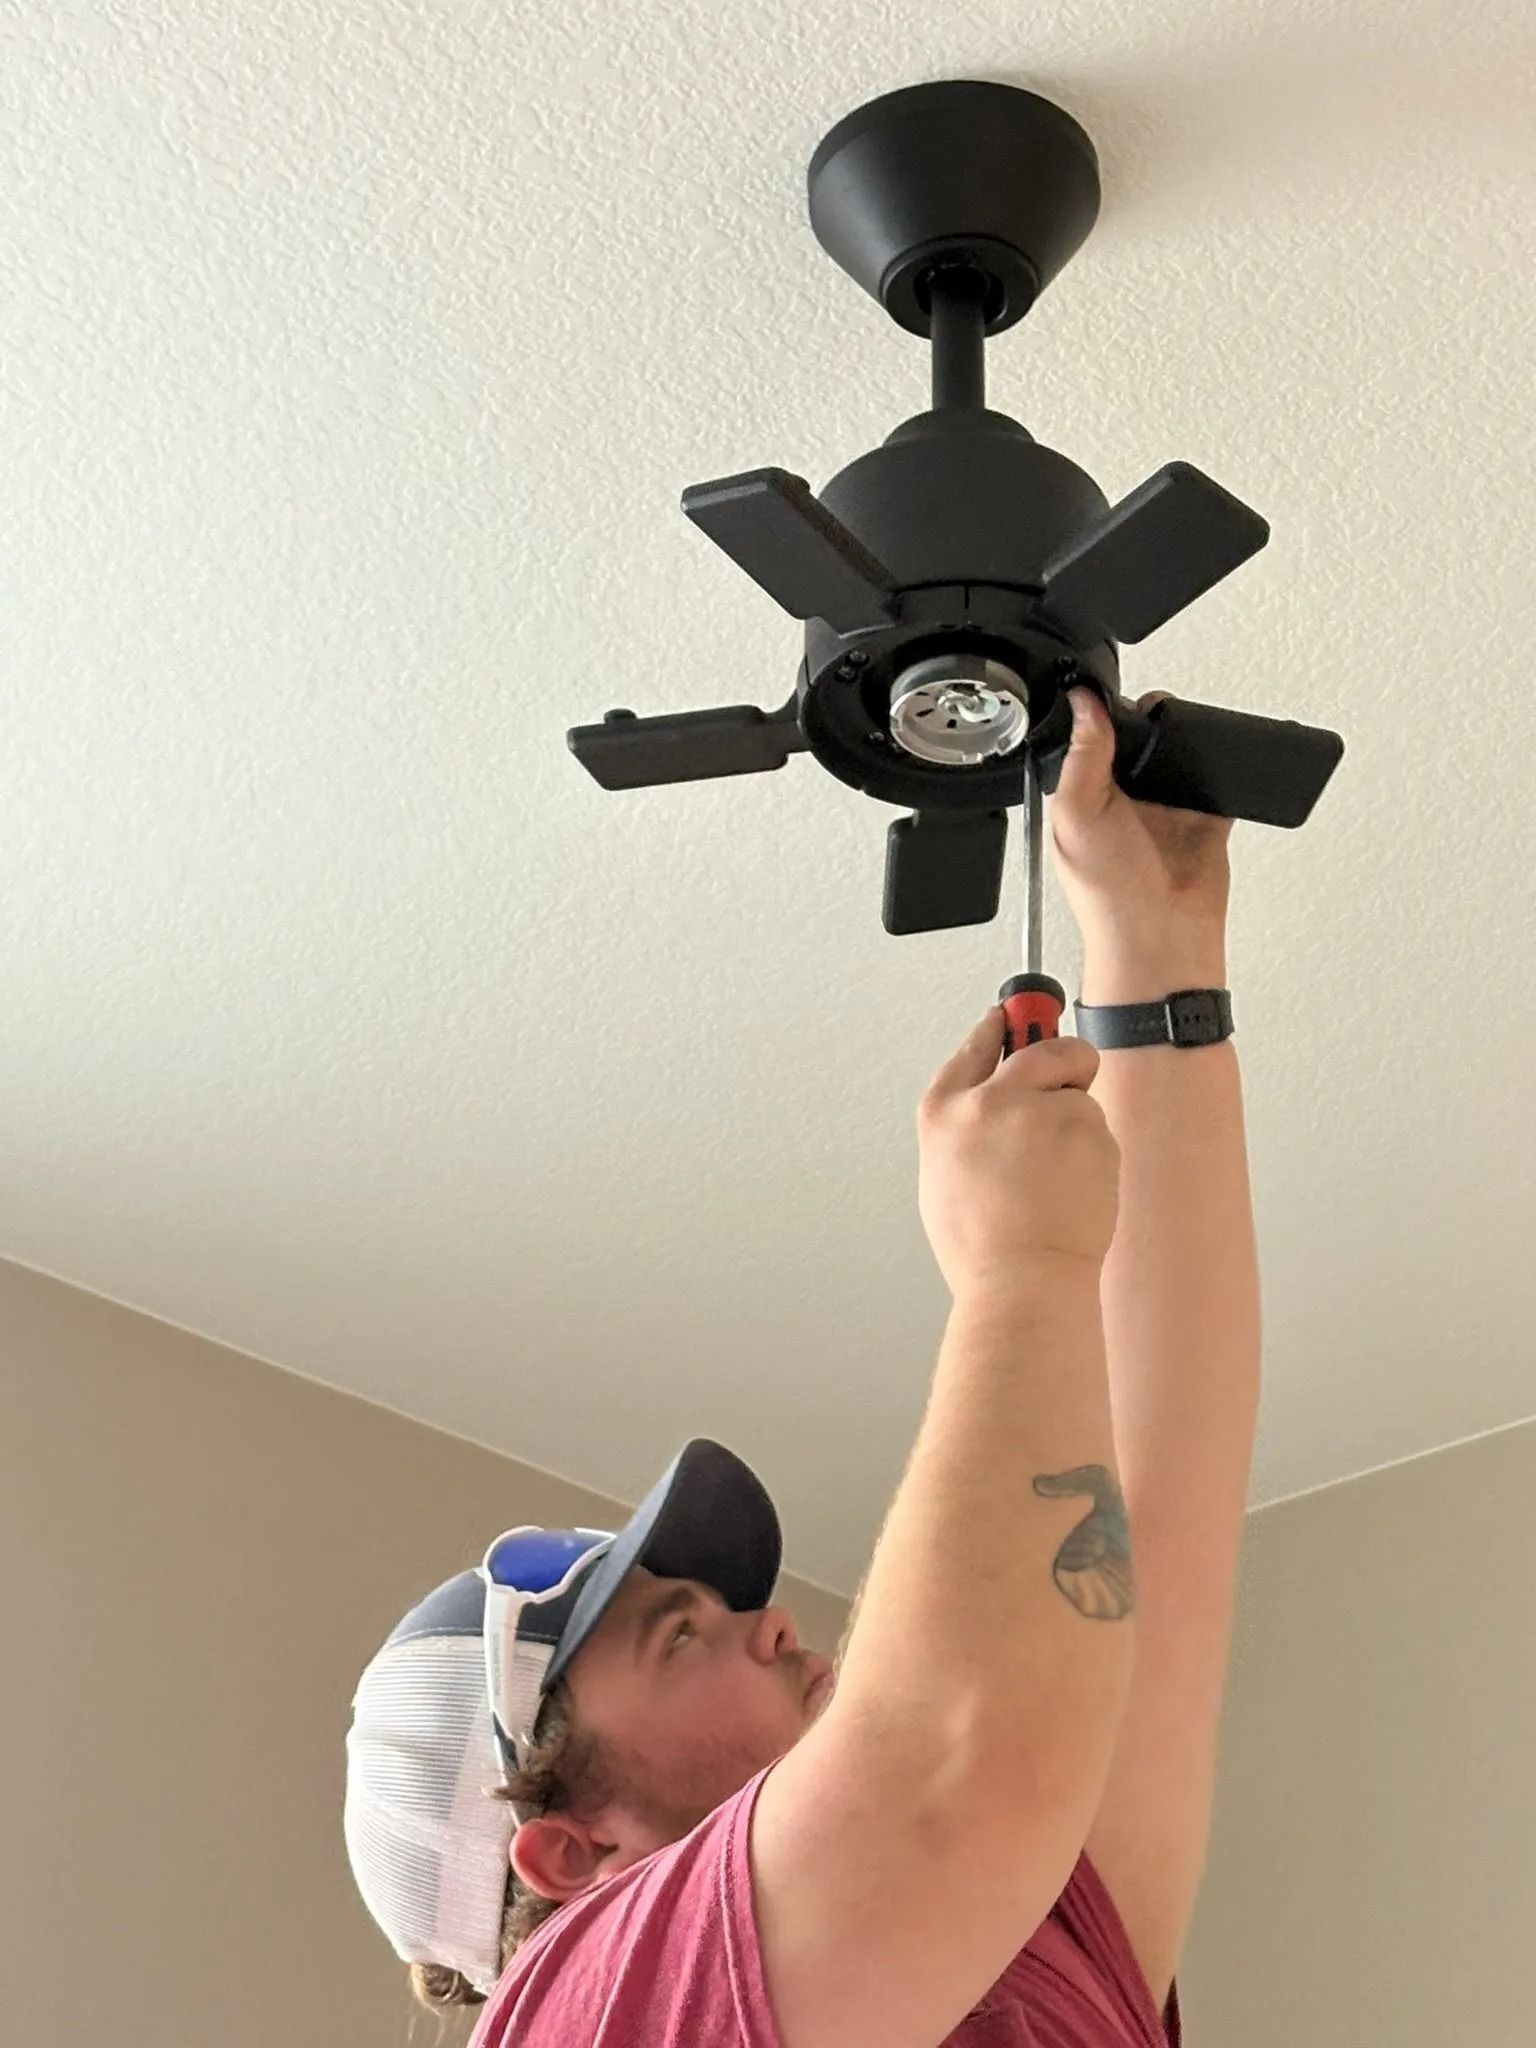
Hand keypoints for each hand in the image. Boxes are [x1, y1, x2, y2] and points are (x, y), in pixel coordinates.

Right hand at [916, 1007, 1120, 1295]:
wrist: (1023, 1280)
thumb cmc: (982, 1248)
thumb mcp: (944, 1177)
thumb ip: (966, 1128)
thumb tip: (990, 1105)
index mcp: (943, 1113)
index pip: (974, 1047)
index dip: (998, 1028)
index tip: (1010, 1013)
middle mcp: (988, 1102)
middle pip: (1042, 1047)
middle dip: (1063, 1059)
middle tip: (1070, 1076)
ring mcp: (1038, 1111)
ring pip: (1077, 1096)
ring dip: (1078, 1128)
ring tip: (1057, 1181)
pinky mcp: (1084, 1127)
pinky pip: (1099, 1129)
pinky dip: (1095, 1155)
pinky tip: (1074, 1190)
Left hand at [1049, 688, 1232, 957]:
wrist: (1162, 938)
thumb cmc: (1108, 896)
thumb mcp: (1077, 816)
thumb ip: (1082, 758)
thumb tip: (1083, 706)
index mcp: (1085, 796)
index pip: (1091, 739)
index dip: (1099, 714)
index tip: (1109, 692)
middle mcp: (1125, 800)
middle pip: (1141, 740)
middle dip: (1151, 721)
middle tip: (1160, 710)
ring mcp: (1166, 809)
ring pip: (1180, 756)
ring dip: (1188, 740)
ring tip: (1190, 728)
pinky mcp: (1205, 820)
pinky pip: (1219, 781)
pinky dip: (1226, 768)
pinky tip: (1222, 759)